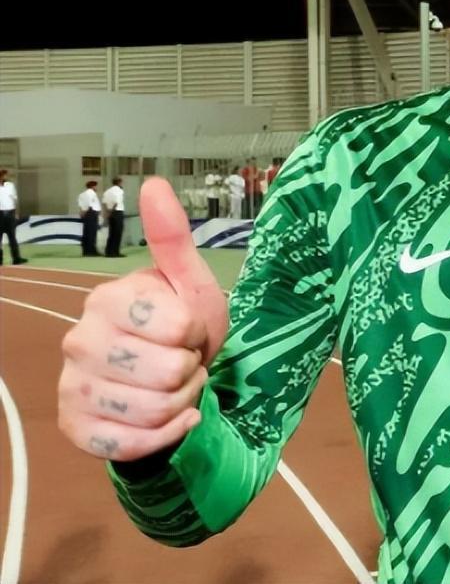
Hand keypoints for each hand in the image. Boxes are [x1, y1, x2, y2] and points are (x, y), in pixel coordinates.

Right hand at [58, 178, 228, 461]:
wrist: (170, 379)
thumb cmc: (181, 326)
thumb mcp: (190, 282)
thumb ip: (173, 238)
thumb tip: (154, 183)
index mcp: (106, 300)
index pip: (178, 329)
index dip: (197, 335)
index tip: (188, 331)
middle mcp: (78, 341)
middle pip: (167, 375)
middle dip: (191, 374)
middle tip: (183, 363)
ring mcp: (73, 387)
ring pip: (153, 412)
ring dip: (180, 405)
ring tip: (174, 388)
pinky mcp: (77, 429)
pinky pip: (130, 446)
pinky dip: (164, 437)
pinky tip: (171, 419)